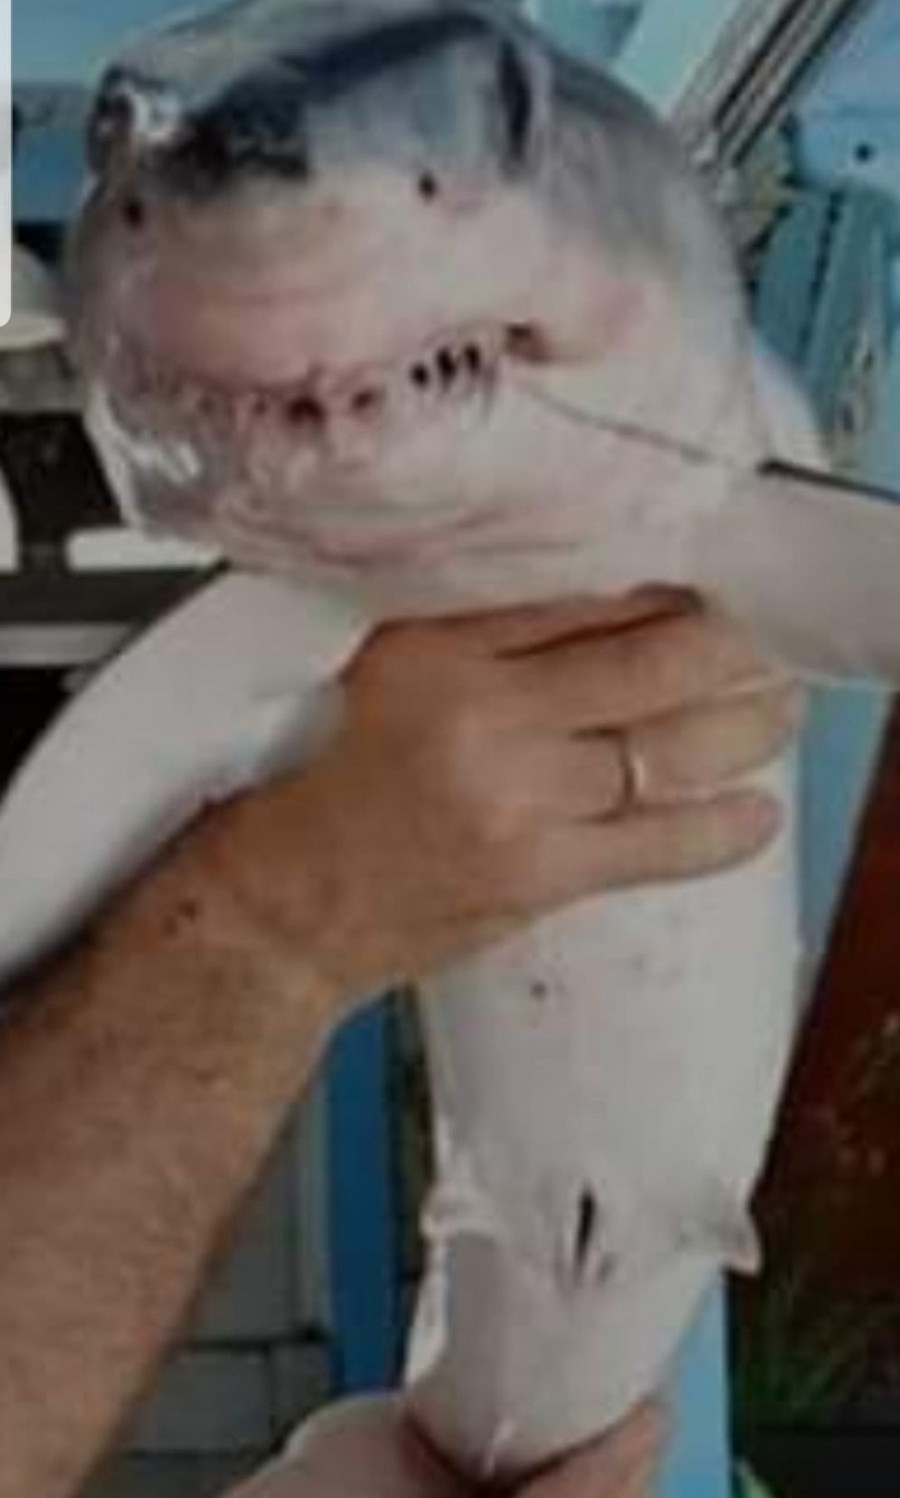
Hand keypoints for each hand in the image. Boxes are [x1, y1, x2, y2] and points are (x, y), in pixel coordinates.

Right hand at [206, 587, 802, 1016]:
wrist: (279, 910)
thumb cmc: (322, 787)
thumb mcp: (382, 676)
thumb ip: (478, 637)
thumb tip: (605, 610)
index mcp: (432, 646)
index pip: (574, 600)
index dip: (657, 592)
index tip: (701, 587)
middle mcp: (477, 710)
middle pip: (641, 664)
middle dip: (723, 649)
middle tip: (763, 637)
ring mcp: (513, 796)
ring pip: (663, 749)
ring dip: (742, 727)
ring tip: (780, 708)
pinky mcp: (533, 873)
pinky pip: (653, 845)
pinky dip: (717, 831)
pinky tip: (759, 813)